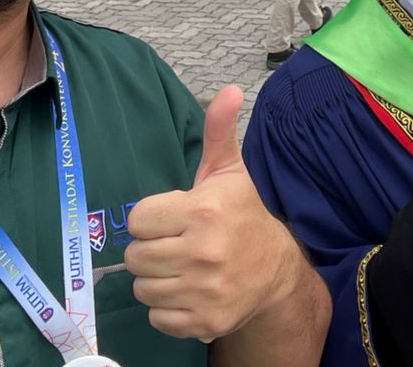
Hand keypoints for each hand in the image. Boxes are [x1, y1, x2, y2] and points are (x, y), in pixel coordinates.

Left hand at [125, 86, 302, 341]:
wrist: (276, 270)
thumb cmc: (242, 215)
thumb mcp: (229, 171)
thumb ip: (219, 131)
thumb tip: (230, 89)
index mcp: (203, 210)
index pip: (138, 220)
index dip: (152, 219)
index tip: (173, 218)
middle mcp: (203, 252)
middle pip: (135, 257)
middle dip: (152, 249)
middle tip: (176, 243)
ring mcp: (204, 291)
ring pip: (143, 289)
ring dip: (157, 279)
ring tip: (182, 267)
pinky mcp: (204, 322)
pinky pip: (158, 318)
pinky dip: (168, 308)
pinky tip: (189, 291)